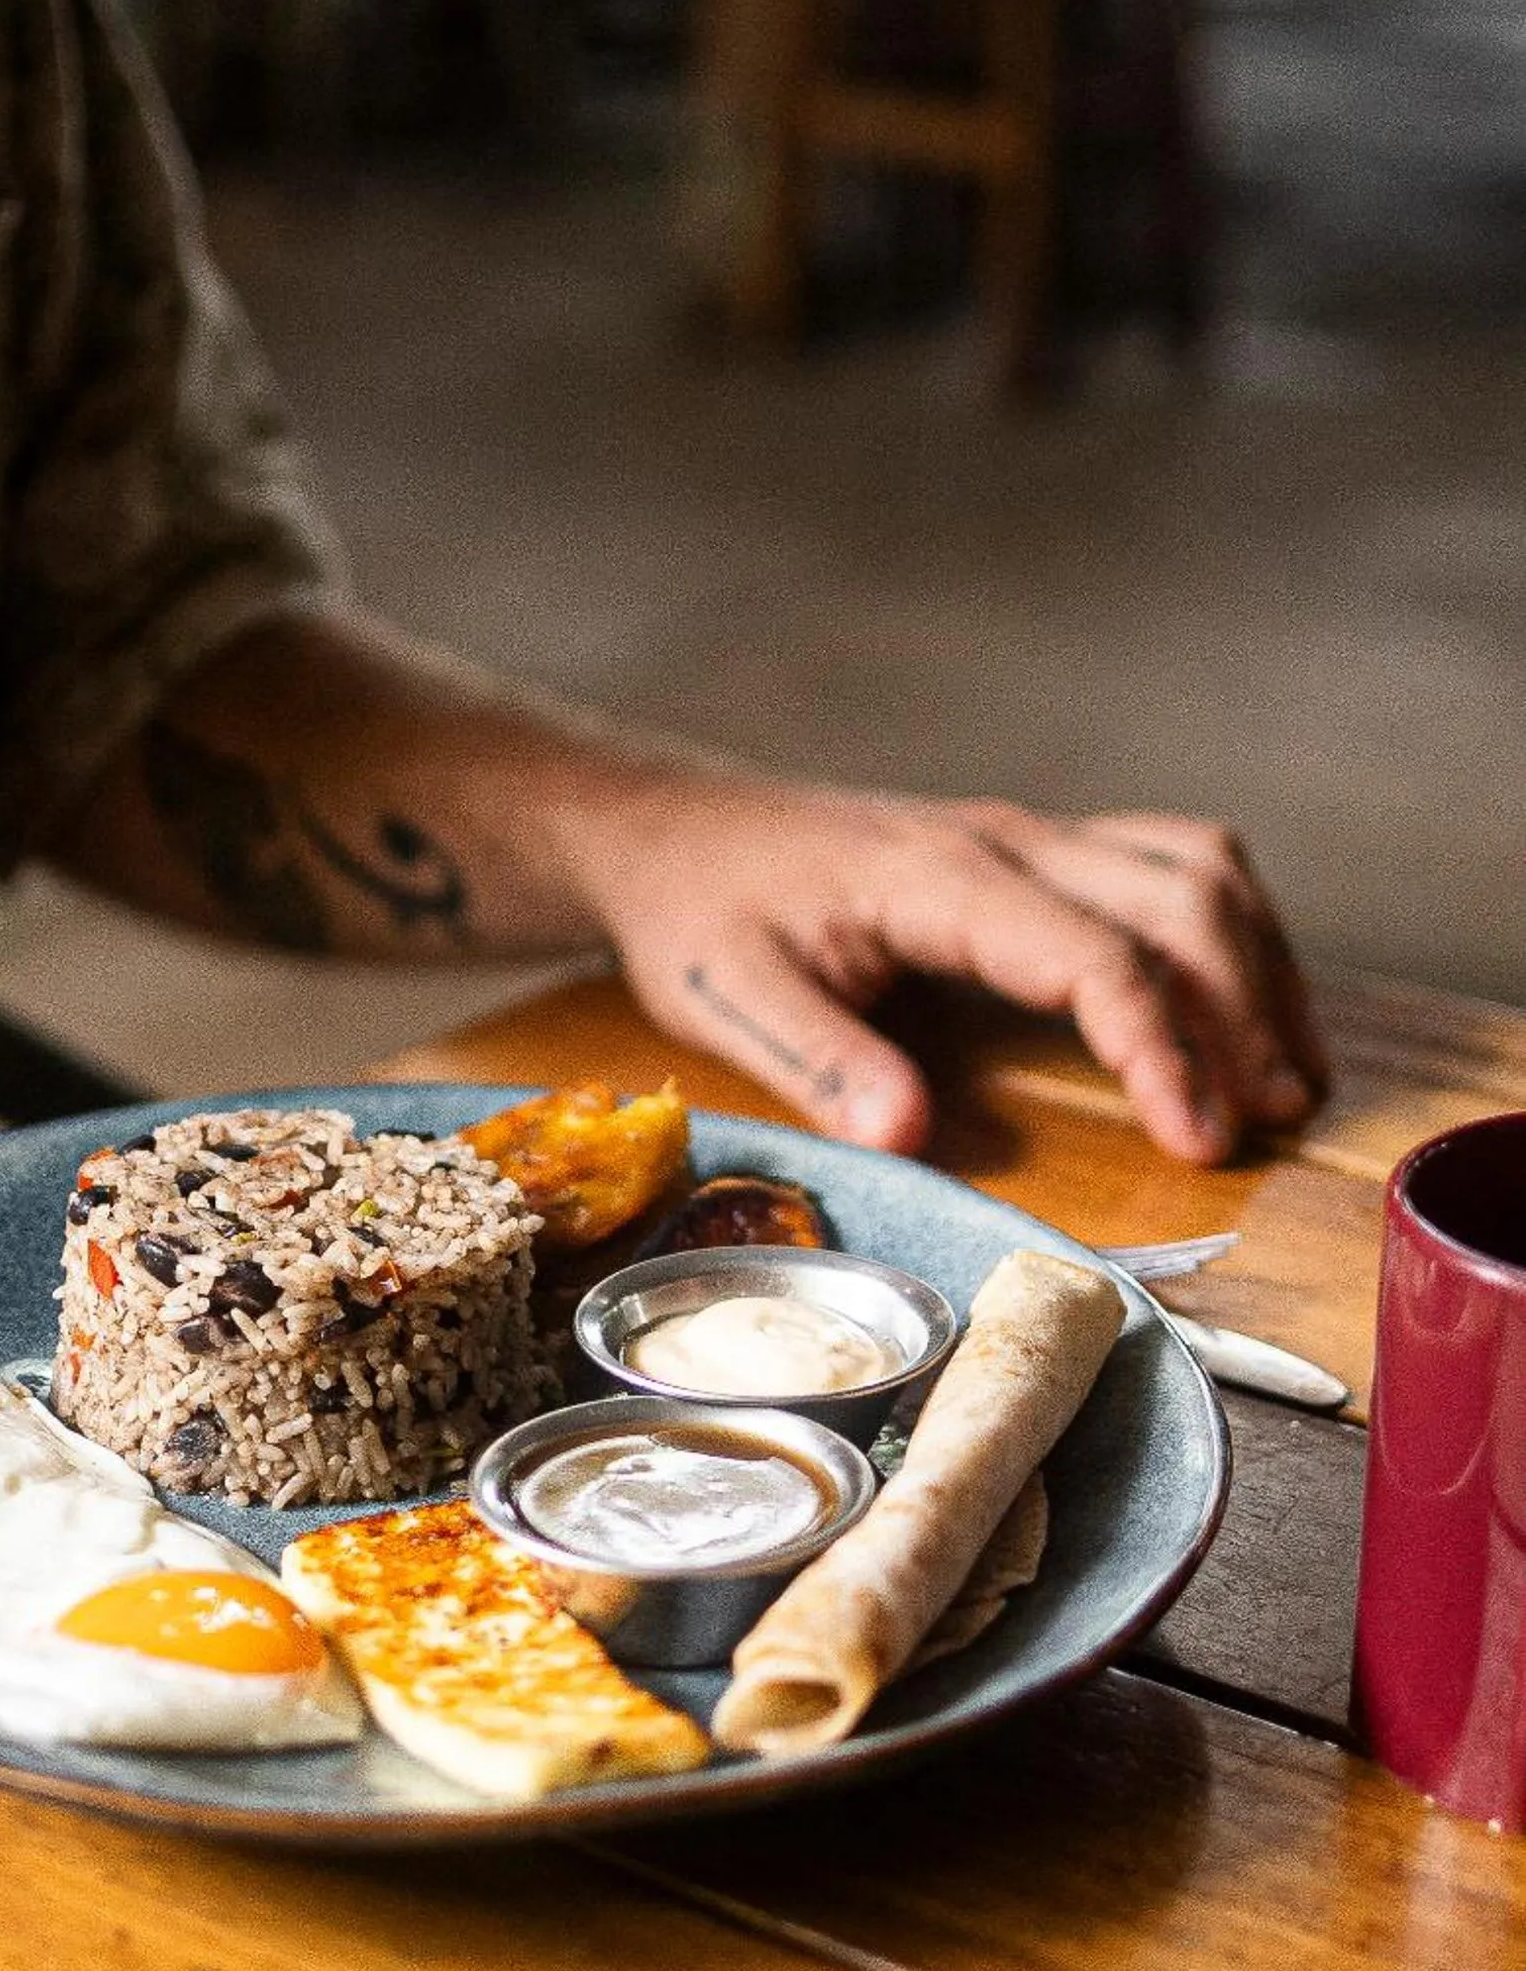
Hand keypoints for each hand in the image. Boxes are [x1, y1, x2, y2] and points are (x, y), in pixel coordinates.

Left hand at [572, 776, 1327, 1164]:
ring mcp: (1029, 837)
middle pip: (1180, 900)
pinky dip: (1230, 931)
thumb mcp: (725, 996)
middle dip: (1246, 1011)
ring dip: (1260, 964)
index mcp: (939, 879)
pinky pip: (1169, 864)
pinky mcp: (1035, 850)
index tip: (1202, 1139)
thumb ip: (818, 1062)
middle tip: (1273, 1122)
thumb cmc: (701, 912)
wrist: (680, 831)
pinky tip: (1243, 1005)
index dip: (1162, 1048)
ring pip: (1196, 869)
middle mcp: (1007, 842)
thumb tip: (906, 1132)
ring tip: (1291, 1075)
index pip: (1095, 955)